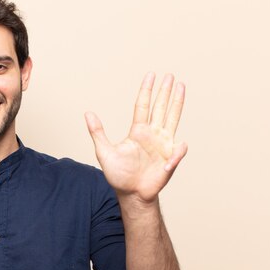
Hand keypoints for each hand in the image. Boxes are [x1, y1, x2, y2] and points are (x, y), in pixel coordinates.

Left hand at [85, 72, 186, 203]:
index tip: (151, 75)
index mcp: (138, 131)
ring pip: (173, 119)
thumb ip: (97, 132)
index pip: (143, 105)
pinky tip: (179, 145)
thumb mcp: (104, 152)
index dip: (146, 90)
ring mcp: (163, 145)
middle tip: (170, 75)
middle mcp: (152, 134)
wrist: (131, 194)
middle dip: (165, 91)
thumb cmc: (119, 175)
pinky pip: (178, 152)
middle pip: (160, 108)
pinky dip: (179, 150)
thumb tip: (87, 113)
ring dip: (177, 104)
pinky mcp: (170, 159)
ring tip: (182, 87)